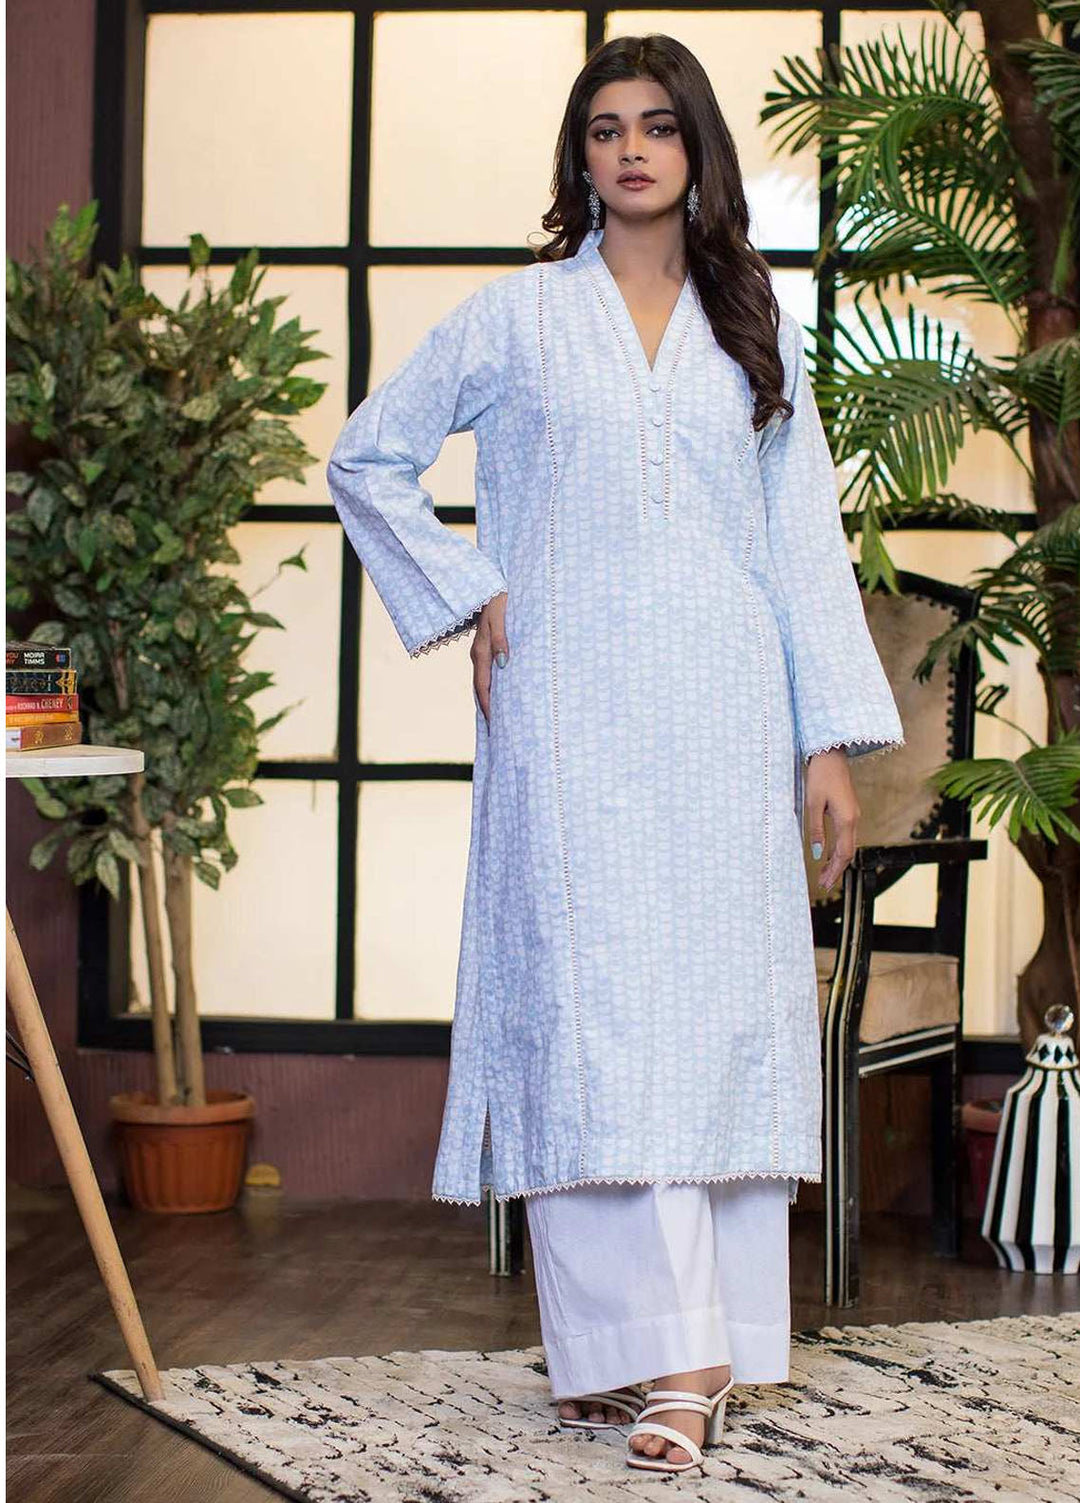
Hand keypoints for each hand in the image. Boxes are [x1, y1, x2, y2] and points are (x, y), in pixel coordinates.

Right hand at [471, 591, 508, 724]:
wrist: (493, 584)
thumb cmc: (500, 598)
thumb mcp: (501, 617)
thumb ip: (501, 639)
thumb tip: (503, 663)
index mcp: (481, 651)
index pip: (483, 686)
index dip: (488, 706)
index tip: (495, 724)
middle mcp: (478, 653)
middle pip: (481, 687)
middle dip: (488, 707)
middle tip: (497, 728)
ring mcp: (481, 650)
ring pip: (483, 679)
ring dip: (489, 697)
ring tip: (498, 715)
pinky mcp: (487, 645)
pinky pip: (487, 670)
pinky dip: (491, 684)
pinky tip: (500, 690)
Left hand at [804, 749, 859, 894]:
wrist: (831, 755)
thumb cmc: (820, 776)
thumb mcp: (812, 803)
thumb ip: (815, 829)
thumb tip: (816, 853)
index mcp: (846, 820)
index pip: (843, 853)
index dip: (834, 870)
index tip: (824, 884)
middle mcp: (854, 819)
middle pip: (847, 852)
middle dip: (836, 870)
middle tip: (823, 885)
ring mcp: (853, 815)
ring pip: (847, 845)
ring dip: (836, 861)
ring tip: (824, 874)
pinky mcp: (849, 811)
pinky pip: (846, 836)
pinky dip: (838, 849)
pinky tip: (828, 855)